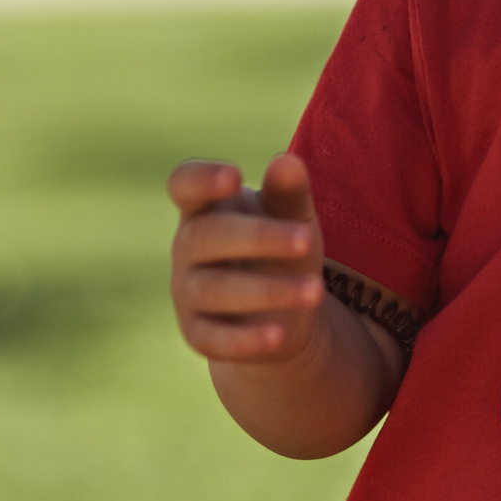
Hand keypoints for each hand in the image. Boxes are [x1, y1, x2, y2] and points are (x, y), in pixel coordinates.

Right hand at [168, 153, 325, 363]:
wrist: (275, 311)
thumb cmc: (279, 248)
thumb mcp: (292, 217)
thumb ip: (289, 192)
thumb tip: (287, 161)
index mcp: (205, 208)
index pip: (184, 184)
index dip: (202, 178)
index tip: (236, 175)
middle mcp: (187, 248)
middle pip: (206, 236)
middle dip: (259, 237)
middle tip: (308, 239)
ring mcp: (187, 292)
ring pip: (213, 289)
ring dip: (267, 290)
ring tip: (316, 291)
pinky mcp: (198, 334)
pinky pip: (214, 338)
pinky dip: (246, 339)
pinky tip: (280, 335)